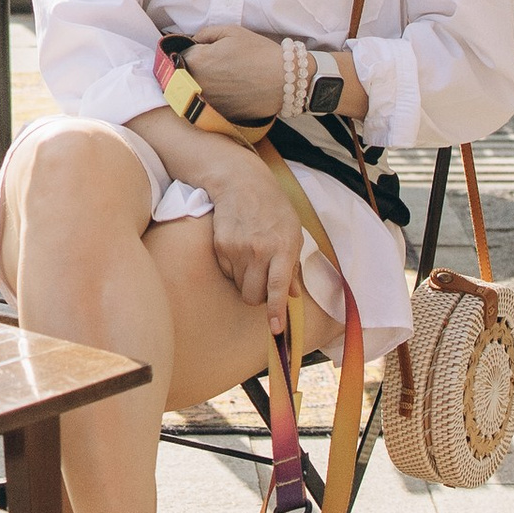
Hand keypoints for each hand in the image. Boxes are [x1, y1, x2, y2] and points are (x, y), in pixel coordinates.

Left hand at [181, 26, 290, 123]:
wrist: (285, 81)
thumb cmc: (259, 53)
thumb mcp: (231, 31)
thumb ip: (204, 34)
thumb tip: (193, 41)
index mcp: (197, 61)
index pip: (181, 55)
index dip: (194, 51)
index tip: (207, 51)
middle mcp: (196, 85)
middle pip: (183, 75)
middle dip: (195, 69)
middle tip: (217, 66)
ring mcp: (206, 103)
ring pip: (194, 92)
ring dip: (202, 85)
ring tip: (225, 79)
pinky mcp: (218, 116)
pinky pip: (208, 105)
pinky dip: (214, 99)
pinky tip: (231, 92)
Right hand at [194, 139, 306, 335]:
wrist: (240, 182)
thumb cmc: (272, 208)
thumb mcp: (292, 232)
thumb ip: (292, 264)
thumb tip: (293, 294)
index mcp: (283, 247)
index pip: (278, 286)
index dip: (277, 311)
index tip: (275, 330)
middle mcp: (260, 250)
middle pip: (253, 296)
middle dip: (257, 297)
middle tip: (262, 282)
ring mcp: (238, 248)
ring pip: (239, 286)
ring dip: (245, 280)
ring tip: (251, 258)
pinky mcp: (220, 246)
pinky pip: (226, 272)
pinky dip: (232, 268)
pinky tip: (238, 248)